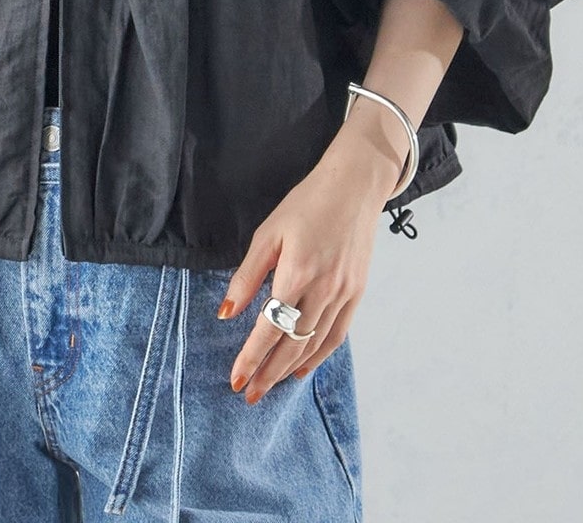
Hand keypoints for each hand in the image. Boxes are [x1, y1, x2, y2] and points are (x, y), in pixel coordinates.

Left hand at [217, 133, 396, 403]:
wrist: (354, 187)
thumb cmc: (305, 205)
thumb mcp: (268, 233)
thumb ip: (247, 275)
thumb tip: (226, 312)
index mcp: (297, 272)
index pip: (270, 327)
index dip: (252, 357)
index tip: (236, 379)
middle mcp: (324, 289)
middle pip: (292, 344)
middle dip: (269, 373)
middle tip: (249, 394)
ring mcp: (344, 294)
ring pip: (315, 345)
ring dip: (290, 370)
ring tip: (270, 387)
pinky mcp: (357, 293)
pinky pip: (337, 335)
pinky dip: (318, 356)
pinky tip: (302, 367)